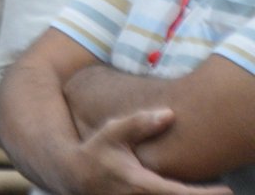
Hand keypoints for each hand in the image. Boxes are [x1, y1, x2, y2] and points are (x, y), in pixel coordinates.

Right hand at [68, 109, 232, 194]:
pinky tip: (181, 190)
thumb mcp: (113, 133)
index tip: (226, 189)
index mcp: (141, 184)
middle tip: (219, 190)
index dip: (206, 194)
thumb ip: (140, 124)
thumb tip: (169, 114)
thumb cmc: (95, 152)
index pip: (181, 194)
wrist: (73, 175)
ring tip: (200, 189)